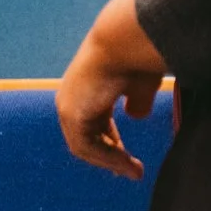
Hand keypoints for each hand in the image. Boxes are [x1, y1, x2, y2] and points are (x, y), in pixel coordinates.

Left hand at [58, 0, 165, 179]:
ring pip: (86, 146)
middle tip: (128, 171)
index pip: (96, 120)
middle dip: (110, 155)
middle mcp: (72, 97)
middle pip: (87, 137)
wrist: (125, 39)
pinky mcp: (72, 114)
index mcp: (86, 86)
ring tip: (135, 172)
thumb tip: (136, 115)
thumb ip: (137, 101)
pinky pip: (87, 147)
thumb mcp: (141, 83)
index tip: (128, 157)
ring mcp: (69, 106)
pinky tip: (128, 164)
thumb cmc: (137, 54)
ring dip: (112, 161)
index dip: (112, 140)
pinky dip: (108, 158)